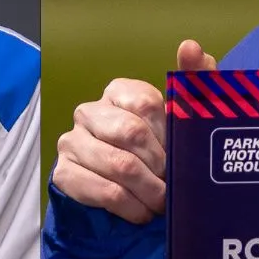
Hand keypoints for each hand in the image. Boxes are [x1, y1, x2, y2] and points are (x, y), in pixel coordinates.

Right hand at [52, 40, 217, 222]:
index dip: (168, 134)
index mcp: (117, 92)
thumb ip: (194, 80)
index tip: (181, 153)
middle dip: (160, 165)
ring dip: (149, 190)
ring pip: (119, 166)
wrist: (126, 189)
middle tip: (174, 183)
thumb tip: (190, 47)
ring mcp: (72, 142)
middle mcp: (89, 112)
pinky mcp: (64, 173)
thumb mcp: (181, 115)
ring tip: (163, 202)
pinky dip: (131, 207)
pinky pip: (103, 191)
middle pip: (131, 134)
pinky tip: (142, 212)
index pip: (145, 104)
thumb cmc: (158, 147)